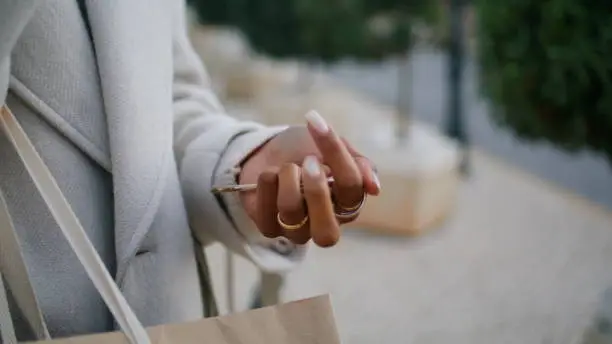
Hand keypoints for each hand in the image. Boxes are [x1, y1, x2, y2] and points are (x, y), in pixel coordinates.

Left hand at [238, 110, 380, 246]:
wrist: (268, 150)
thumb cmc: (306, 150)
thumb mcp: (332, 149)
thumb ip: (357, 164)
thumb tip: (374, 187)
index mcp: (349, 204)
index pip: (351, 187)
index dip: (337, 155)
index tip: (318, 124)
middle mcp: (326, 224)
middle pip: (326, 231)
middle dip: (316, 192)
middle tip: (308, 160)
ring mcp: (297, 231)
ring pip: (291, 213)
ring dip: (287, 178)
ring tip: (287, 165)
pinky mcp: (269, 228)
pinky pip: (266, 212)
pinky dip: (267, 183)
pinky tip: (270, 174)